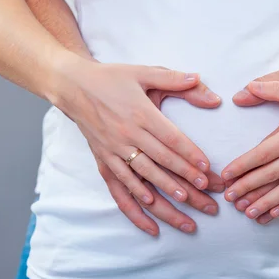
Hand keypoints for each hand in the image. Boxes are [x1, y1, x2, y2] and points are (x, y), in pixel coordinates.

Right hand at [50, 56, 218, 204]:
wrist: (72, 86)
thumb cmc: (111, 78)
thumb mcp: (143, 72)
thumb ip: (173, 78)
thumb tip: (199, 79)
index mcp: (140, 112)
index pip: (170, 137)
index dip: (189, 153)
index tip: (206, 166)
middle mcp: (127, 133)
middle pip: (161, 159)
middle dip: (184, 175)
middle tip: (204, 189)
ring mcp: (113, 148)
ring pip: (143, 174)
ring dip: (164, 189)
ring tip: (184, 201)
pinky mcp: (103, 159)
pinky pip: (119, 183)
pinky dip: (134, 197)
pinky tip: (149, 207)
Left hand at [222, 80, 278, 222]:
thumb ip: (275, 88)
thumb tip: (247, 87)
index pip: (263, 154)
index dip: (243, 166)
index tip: (226, 175)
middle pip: (271, 175)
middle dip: (248, 188)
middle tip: (228, 197)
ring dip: (266, 203)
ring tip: (248, 213)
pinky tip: (277, 214)